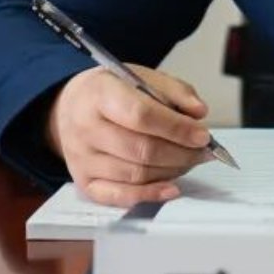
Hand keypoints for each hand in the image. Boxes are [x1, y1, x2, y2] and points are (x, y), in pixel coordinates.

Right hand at [46, 65, 214, 207]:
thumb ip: (173, 91)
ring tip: (190, 161)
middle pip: (141, 150)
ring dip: (171, 171)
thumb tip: (198, 113)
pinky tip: (171, 188)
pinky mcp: (84, 182)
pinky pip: (120, 196)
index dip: (176, 128)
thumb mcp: (140, 77)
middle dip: (181, 153)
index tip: (202, 135)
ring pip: (136, 174)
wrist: (70, 106)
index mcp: (99, 94)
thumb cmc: (111, 92)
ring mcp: (82, 159)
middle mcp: (85, 128)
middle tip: (203, 151)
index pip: (141, 115)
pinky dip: (149, 195)